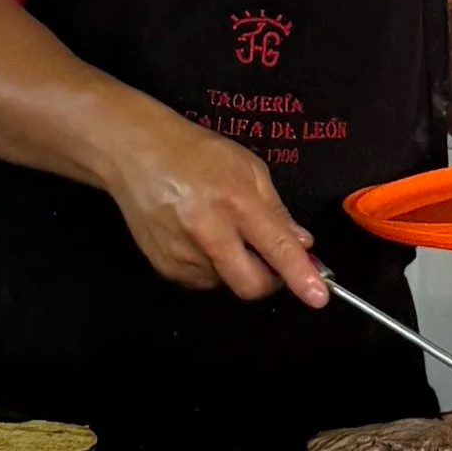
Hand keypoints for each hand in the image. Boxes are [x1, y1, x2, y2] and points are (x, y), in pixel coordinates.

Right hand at [102, 111, 328, 305]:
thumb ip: (277, 210)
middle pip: (250, 285)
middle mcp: (207, 233)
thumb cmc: (196, 154)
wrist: (133, 154)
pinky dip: (212, 267)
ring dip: (235, 267)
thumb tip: (302, 244)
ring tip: (220, 231)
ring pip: (227, 283)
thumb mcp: (248, 168)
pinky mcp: (164, 266)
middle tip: (269, 259)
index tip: (318, 296)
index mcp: (235, 202)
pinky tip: (199, 238)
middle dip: (269, 282)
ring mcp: (182, 254)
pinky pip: (203, 282)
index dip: (300, 276)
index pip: (276, 248)